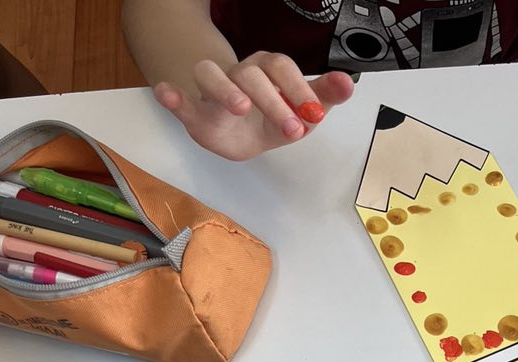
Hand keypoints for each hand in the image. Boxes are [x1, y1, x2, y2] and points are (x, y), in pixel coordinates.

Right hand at [153, 53, 354, 161]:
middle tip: (293, 129)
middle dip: (273, 100)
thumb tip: (349, 82)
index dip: (299, 89)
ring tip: (240, 107)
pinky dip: (171, 95)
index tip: (315, 116)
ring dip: (225, 88)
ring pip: (211, 74)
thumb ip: (324, 98)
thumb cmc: (272, 118)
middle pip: (251, 73)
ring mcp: (214, 89)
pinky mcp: (193, 109)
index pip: (282, 68)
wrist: (241, 138)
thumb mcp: (302, 113)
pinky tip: (168, 94)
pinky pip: (179, 97)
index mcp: (268, 71)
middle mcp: (239, 73)